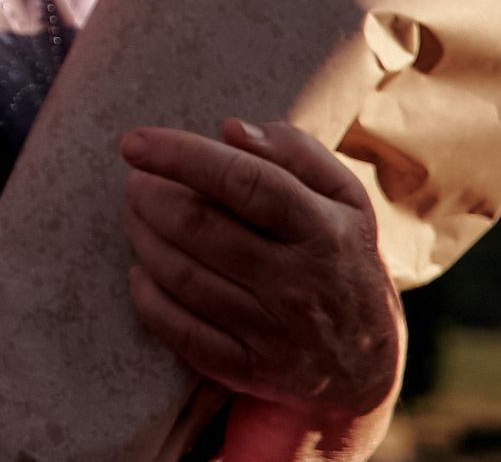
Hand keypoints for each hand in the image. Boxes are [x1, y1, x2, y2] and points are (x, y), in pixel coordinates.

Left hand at [120, 119, 402, 458]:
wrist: (368, 368)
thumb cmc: (341, 258)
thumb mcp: (344, 200)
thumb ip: (295, 153)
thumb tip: (230, 129)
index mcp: (326, 232)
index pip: (244, 182)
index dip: (181, 156)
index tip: (133, 142)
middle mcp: (300, 285)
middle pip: (199, 227)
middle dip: (150, 196)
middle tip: (135, 183)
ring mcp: (274, 333)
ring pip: (181, 274)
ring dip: (142, 236)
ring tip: (135, 215)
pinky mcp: (249, 371)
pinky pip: (177, 328)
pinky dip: (147, 294)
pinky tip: (141, 270)